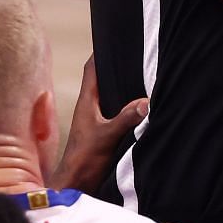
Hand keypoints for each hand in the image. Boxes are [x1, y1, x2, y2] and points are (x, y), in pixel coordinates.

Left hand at [51, 58, 145, 190]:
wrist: (76, 185)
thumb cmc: (84, 160)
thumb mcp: (107, 136)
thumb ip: (126, 118)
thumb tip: (146, 100)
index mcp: (87, 101)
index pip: (92, 68)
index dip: (102, 51)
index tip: (115, 38)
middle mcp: (90, 108)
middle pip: (103, 79)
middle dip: (117, 66)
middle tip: (136, 53)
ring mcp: (96, 120)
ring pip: (110, 96)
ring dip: (123, 87)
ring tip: (143, 75)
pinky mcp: (102, 133)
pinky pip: (116, 112)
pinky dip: (127, 106)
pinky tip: (142, 107)